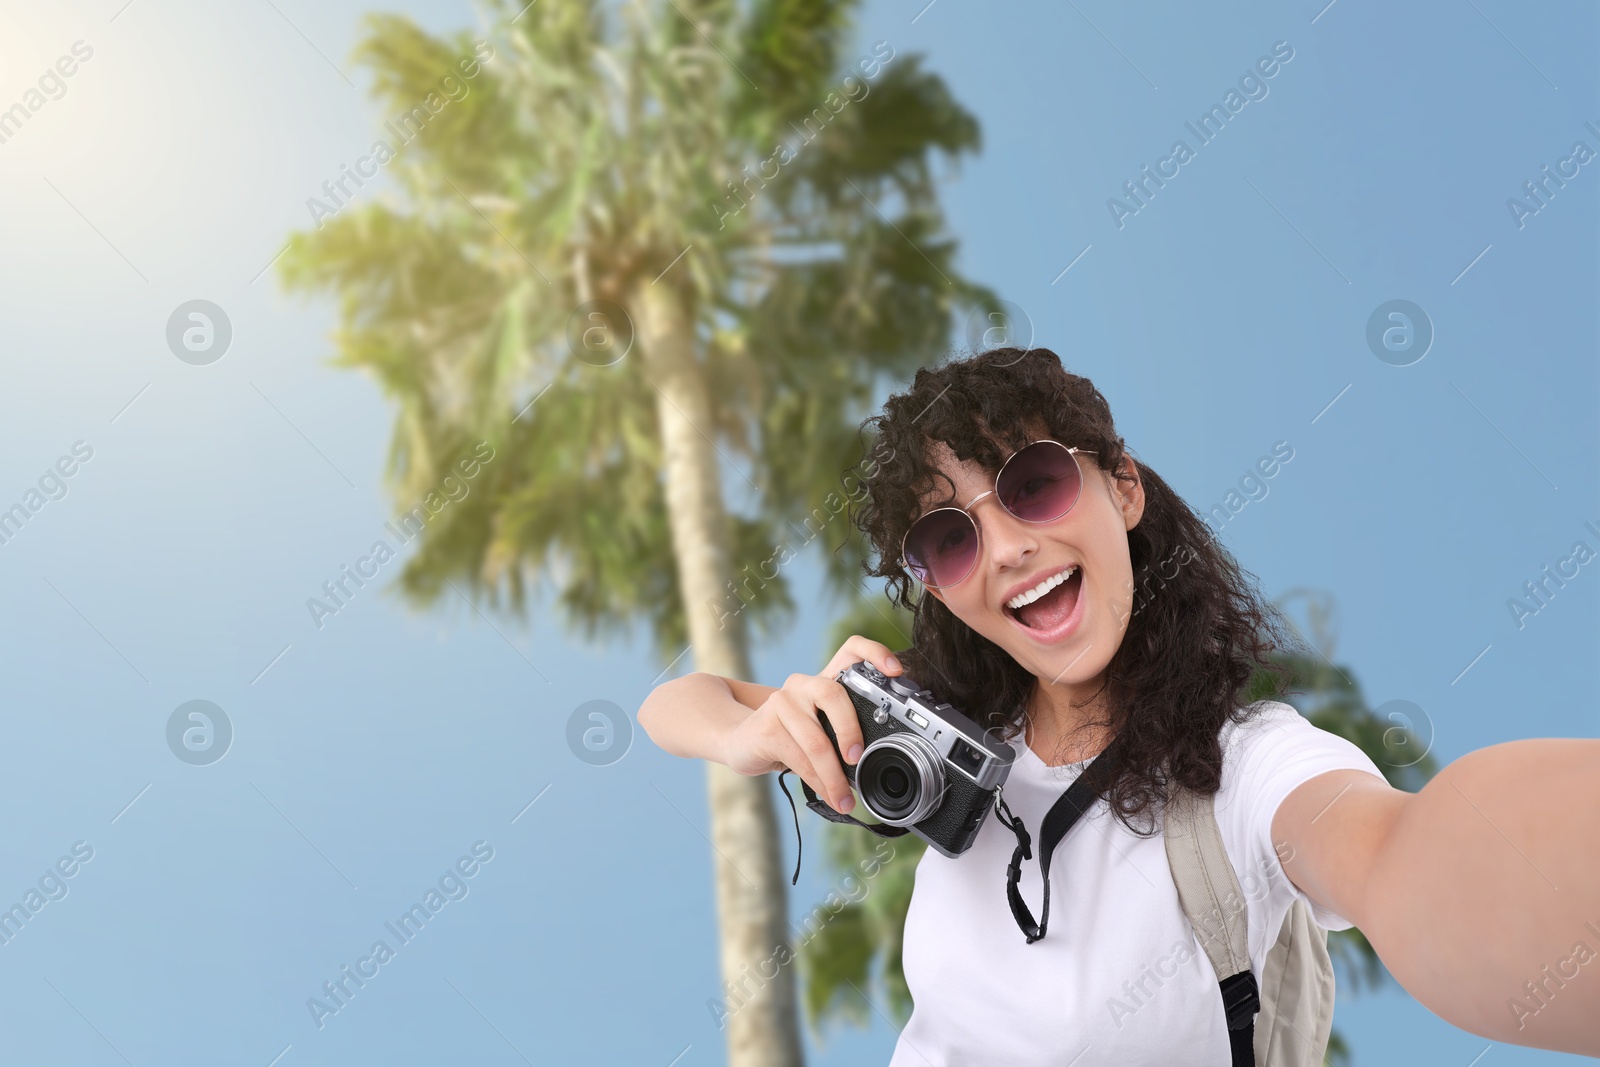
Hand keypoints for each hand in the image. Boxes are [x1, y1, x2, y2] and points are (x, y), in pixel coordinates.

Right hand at [722, 636, 904, 814]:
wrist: (741, 742)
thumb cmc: (789, 736)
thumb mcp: (820, 727)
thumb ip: (844, 731)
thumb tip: (877, 762)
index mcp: (823, 680)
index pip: (851, 649)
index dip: (875, 653)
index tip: (895, 672)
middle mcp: (803, 684)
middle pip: (833, 693)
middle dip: (850, 730)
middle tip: (858, 759)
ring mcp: (782, 703)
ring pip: (817, 741)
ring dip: (834, 777)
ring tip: (844, 799)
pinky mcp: (767, 727)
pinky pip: (800, 759)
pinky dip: (818, 782)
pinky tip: (827, 795)